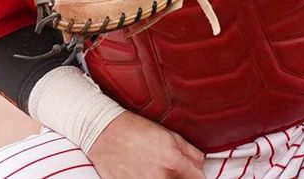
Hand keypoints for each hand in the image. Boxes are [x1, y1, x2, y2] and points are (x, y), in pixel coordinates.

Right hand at [86, 111, 204, 178]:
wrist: (103, 133)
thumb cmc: (135, 129)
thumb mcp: (169, 134)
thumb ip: (190, 152)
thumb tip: (200, 165)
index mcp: (173, 162)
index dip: (198, 175)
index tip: (194, 173)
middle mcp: (161, 178)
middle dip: (183, 178)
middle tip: (175, 170)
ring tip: (157, 169)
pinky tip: (145, 173)